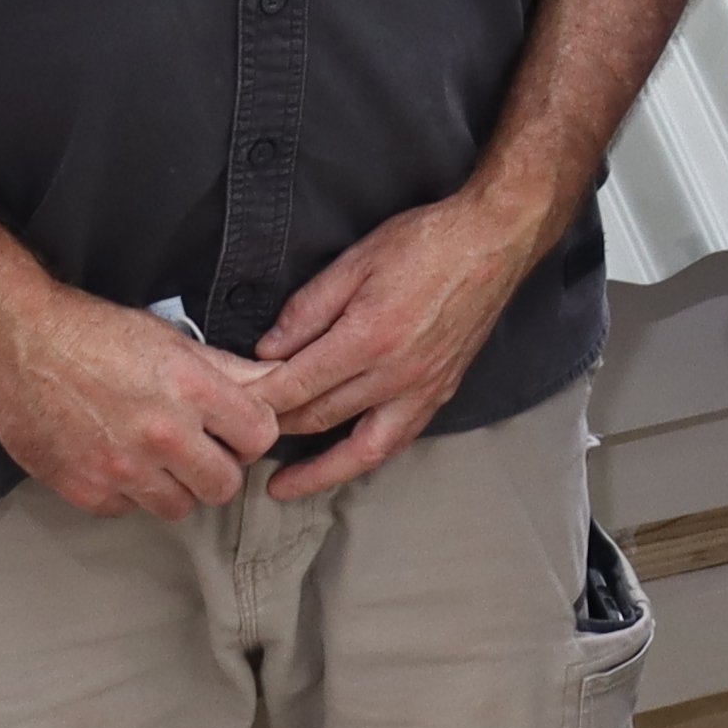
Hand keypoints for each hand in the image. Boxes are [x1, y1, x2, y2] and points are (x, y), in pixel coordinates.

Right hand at [0, 285, 279, 519]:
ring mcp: (122, 468)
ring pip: (180, 507)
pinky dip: (126, 493)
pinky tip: (114, 461)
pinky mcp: (85, 489)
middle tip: (196, 449)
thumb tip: (276, 383)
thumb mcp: (171, 339)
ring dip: (174, 487)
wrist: (17, 342)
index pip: (260, 437)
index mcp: (192, 389)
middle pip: (224, 485)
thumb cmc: (94, 333)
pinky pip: (128, 510)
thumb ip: (227, 371)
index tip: (235, 430)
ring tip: (154, 457)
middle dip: (216, 468)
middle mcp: (162, 435)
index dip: (251, 434)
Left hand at [249, 189, 549, 498]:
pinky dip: (368, 457)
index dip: (258, 400)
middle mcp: (396, 374)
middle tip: (242, 437)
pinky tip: (348, 462)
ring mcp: (423, 387)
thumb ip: (308, 308)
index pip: (296, 386)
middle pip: (319, 417)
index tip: (232, 407)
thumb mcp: (356, 260)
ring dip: (319, 471)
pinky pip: (400, 438)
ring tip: (285, 487)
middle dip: (276, 429)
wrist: (495, 240)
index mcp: (368, 338)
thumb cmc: (428, 241)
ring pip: (362, 448)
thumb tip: (269, 348)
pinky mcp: (443, 390)